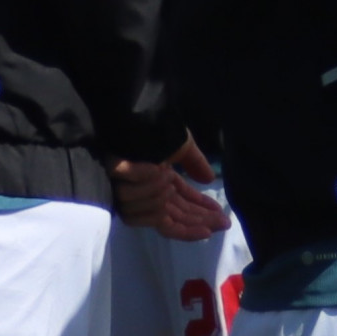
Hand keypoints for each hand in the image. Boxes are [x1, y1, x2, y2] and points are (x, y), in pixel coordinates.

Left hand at [110, 137, 230, 240]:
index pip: (181, 211)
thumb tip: (210, 179)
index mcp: (160, 186)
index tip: (221, 222)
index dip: (200, 218)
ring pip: (153, 211)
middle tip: (222, 221)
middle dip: (199, 220)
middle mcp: (146, 194)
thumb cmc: (155, 129)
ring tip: (165, 174)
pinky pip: (130, 197)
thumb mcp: (181, 146)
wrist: (133, 113)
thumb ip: (194, 163)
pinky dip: (143, 181)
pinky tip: (154, 169)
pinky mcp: (114, 184)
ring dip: (159, 192)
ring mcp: (129, 192)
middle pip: (173, 219)